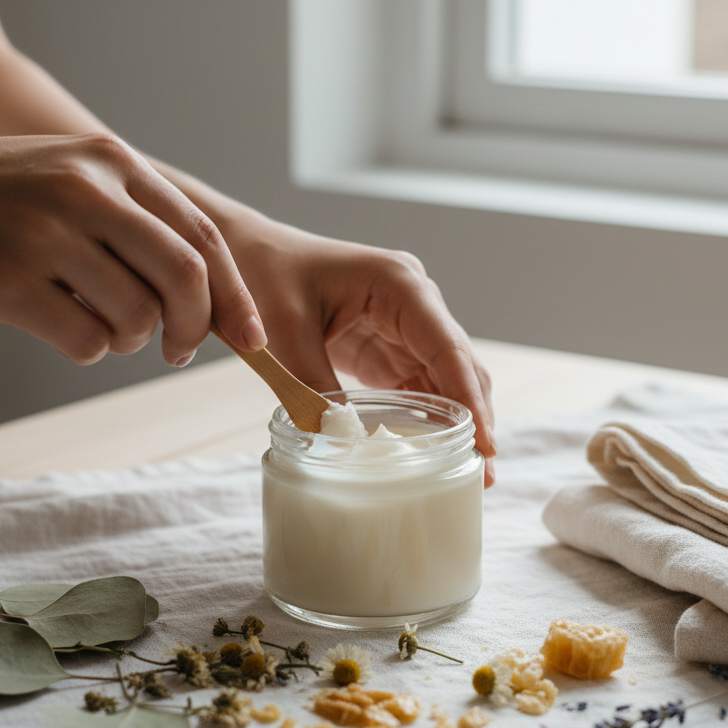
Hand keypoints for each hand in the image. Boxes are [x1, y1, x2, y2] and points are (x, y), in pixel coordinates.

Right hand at [0, 129, 264, 365]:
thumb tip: (209, 291)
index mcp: (111, 162)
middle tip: (179, 350)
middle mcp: (87, 192)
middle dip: (197, 328)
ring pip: (138, 317)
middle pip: (186, 278)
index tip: (251, 336)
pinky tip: (60, 327)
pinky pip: (87, 341)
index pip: (202, 236)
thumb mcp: (70, 174)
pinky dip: (87, 348)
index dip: (235, 294)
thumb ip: (135, 217)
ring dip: (130, 339)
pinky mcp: (9, 283)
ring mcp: (47, 236)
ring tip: (96, 322)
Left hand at [216, 206, 496, 485]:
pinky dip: (430, 419)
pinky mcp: (390, 345)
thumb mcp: (284, 332)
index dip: (470, 399)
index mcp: (398, 285)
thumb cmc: (262, 274)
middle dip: (475, 419)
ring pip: (448, 379)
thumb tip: (340, 445)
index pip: (447, 348)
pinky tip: (435, 453)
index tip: (484, 444)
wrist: (243, 253)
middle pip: (460, 366)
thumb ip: (313, 387)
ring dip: (459, 423)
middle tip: (485, 474)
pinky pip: (421, 385)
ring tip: (471, 474)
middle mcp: (414, 301)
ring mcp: (406, 324)